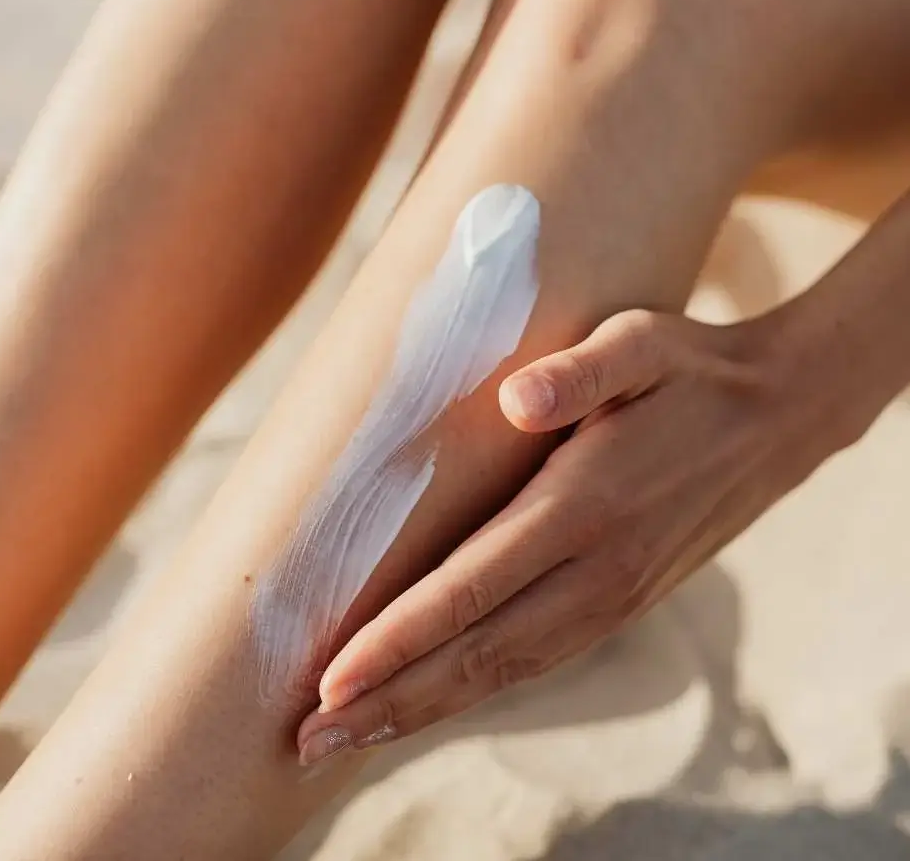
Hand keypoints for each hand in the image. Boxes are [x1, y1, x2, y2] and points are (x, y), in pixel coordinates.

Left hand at [297, 306, 847, 764]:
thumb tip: (517, 399)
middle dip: (389, 701)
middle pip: (477, 654)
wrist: (777, 416)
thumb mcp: (641, 342)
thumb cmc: (690, 370)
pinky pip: (537, 660)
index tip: (329, 683)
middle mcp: (598, 568)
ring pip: (506, 671)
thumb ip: (581, 372)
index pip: (470, 590)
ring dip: (425, 709)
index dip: (396, 641)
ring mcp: (614, 595)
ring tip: (351, 737)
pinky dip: (476, 690)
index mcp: (585, 505)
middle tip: (306, 741)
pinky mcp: (622, 601)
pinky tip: (433, 700)